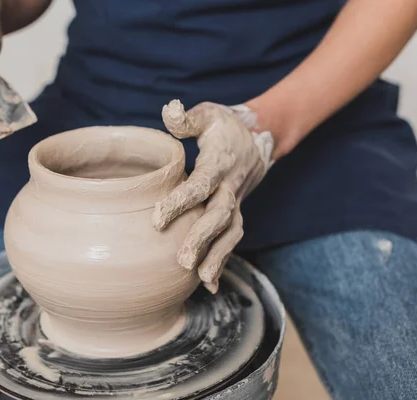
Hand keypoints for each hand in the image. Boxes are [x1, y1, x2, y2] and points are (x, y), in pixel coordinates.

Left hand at [152, 100, 273, 292]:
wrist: (258, 138)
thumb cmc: (224, 126)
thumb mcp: (208, 114)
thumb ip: (186, 118)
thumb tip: (168, 109)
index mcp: (219, 164)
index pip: (201, 185)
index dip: (181, 202)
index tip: (158, 218)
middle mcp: (230, 187)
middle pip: (219, 216)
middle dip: (202, 239)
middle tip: (181, 261)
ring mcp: (236, 203)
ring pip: (230, 234)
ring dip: (218, 257)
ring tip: (202, 280)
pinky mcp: (235, 214)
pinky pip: (231, 240)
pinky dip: (223, 261)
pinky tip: (209, 285)